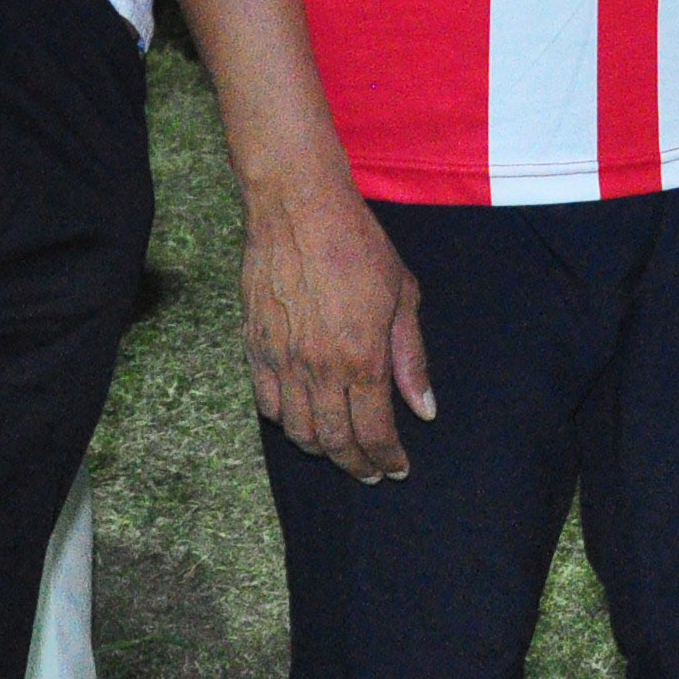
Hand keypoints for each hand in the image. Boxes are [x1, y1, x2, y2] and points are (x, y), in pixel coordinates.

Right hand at [238, 166, 433, 479]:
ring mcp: (282, 360)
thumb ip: (411, 357)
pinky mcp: (255, 347)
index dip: (387, 457)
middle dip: (356, 464)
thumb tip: (424, 409)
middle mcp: (319, 368)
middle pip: (335, 441)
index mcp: (361, 358)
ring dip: (321, 449)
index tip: (397, 468)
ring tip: (339, 451)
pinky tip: (302, 421)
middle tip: (371, 471)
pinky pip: (267, 404)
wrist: (298, 207)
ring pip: (298, 430)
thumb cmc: (358, 244)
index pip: (374, 431)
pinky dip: (285, 422)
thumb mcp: (402, 295)